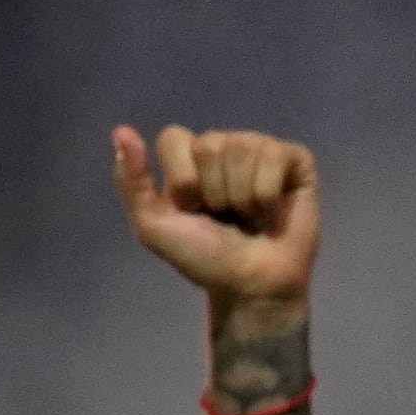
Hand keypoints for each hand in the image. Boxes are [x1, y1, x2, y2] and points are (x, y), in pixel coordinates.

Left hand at [109, 124, 317, 312]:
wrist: (248, 284)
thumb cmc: (202, 257)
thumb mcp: (154, 226)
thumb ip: (133, 181)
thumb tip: (121, 131)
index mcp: (188, 158)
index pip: (174, 137)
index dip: (180, 181)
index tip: (190, 211)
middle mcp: (224, 146)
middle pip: (208, 144)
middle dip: (211, 191)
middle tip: (222, 216)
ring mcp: (260, 148)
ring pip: (241, 149)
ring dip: (240, 197)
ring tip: (247, 217)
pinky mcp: (294, 158)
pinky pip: (274, 158)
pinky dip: (267, 196)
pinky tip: (270, 212)